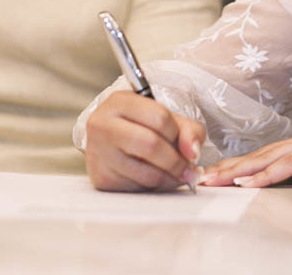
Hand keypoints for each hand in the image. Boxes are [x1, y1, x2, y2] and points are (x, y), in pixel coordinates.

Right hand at [83, 91, 204, 191]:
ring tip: (172, 172)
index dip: (179, 134)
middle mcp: (103, 125)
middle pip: (152, 146)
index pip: (160, 118)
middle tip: (188, 168)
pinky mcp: (101, 178)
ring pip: (147, 174)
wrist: (108, 141)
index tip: (185, 143)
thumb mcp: (167, 118)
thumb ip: (189, 130)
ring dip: (169, 178)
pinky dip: (154, 188)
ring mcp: (99, 153)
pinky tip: (154, 177)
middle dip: (177, 162)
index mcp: (120, 101)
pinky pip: (138, 189)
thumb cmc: (140, 126)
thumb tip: (192, 152)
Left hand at [200, 130, 291, 189]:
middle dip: (228, 168)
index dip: (232, 169)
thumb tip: (255, 199)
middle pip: (259, 156)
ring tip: (219, 180)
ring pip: (271, 158)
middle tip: (202, 178)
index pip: (258, 160)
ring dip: (242, 170)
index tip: (207, 179)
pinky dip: (269, 173)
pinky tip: (250, 182)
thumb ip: (289, 192)